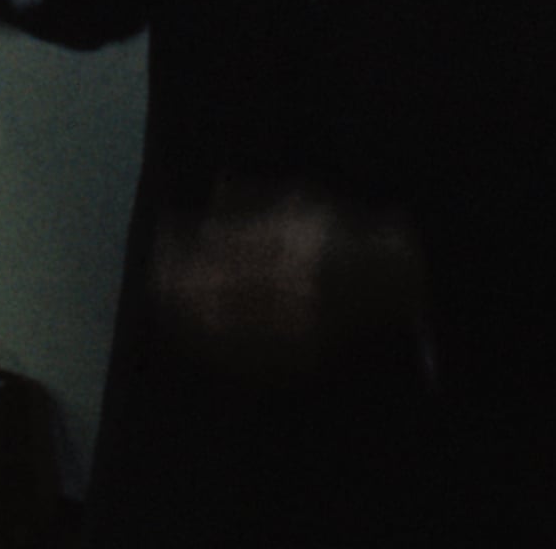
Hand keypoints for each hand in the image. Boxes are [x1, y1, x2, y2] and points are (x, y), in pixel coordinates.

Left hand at [150, 190, 423, 377]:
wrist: (399, 281)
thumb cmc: (349, 232)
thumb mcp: (305, 201)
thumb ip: (257, 200)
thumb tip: (211, 196)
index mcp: (294, 241)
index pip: (222, 248)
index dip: (186, 247)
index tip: (162, 240)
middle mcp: (295, 285)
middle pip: (218, 289)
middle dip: (179, 284)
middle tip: (156, 277)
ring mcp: (300, 326)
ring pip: (228, 327)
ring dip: (189, 317)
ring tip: (168, 304)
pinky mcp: (304, 356)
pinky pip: (249, 358)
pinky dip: (217, 346)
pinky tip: (198, 335)